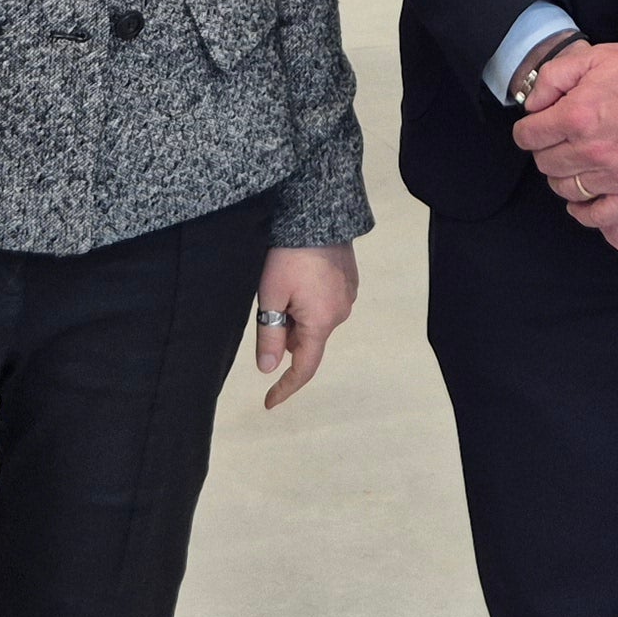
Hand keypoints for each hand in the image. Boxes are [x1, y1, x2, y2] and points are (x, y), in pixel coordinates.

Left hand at [254, 244, 358, 409]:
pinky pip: (325, 303)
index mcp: (321, 322)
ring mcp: (348, 297)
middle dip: (286, 332)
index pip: (304, 368)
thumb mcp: (271, 295)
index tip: (268, 402)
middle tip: (270, 301)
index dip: (285, 388)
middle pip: (307, 340)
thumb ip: (270, 335)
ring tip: (285, 282)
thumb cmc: (290, 254)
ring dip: (298, 314)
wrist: (318, 214)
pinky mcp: (349, 282)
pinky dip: (309, 301)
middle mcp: (340, 314)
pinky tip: (299, 276)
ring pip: (315, 321)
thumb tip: (268, 369)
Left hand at [514, 41, 617, 246]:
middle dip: (546, 152)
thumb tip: (533, 105)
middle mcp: (592, 151)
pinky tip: (584, 200)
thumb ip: (554, 77)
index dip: (529, 130)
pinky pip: (598, 218)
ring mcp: (617, 178)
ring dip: (564, 178)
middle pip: (545, 164)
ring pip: (567, 190)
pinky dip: (584, 212)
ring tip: (575, 166)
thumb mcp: (597, 56)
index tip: (538, 128)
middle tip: (560, 144)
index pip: (528, 136)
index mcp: (577, 115)